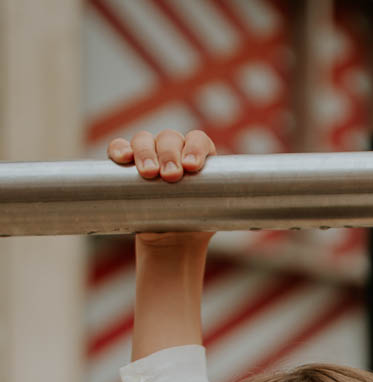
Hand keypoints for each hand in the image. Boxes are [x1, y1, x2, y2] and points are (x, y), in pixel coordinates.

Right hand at [107, 129, 216, 246]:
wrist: (173, 242)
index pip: (198, 140)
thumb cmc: (195, 224)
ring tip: (148, 173)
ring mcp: (149, 154)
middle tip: (171, 176)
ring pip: (144, 140)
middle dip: (170, 155)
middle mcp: (174, 149)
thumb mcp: (211, 215)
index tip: (192, 167)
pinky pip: (119, 149)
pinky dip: (119, 149)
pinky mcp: (125, 166)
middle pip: (169, 138)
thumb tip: (244, 214)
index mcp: (198, 155)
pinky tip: (123, 159)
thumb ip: (221, 207)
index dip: (195, 148)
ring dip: (145, 153)